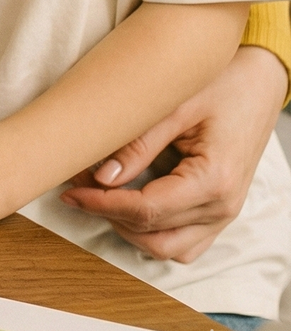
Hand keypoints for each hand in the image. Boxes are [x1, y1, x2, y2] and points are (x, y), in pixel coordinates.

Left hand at [59, 44, 285, 261]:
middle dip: (108, 214)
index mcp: (214, 181)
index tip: (71, 190)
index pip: (146, 211)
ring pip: (168, 247)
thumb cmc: (222, 84)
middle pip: (154, 235)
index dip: (102, 204)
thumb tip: (101, 176)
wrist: (259, 82)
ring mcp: (224, 214)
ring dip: (128, 228)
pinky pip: (184, 241)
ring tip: (96, 194)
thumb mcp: (175, 105)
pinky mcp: (219, 210)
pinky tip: (126, 204)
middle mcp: (223, 207)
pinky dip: (152, 231)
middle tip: (76, 186)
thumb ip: (139, 143)